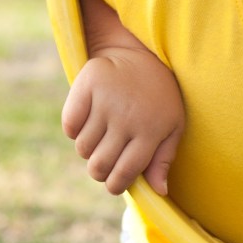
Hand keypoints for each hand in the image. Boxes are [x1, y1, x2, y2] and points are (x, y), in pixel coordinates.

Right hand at [61, 47, 184, 194]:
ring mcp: (106, 102)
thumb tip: (159, 191)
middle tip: (105, 161)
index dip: (115, 185)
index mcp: (151, 130)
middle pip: (99, 166)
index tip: (113, 184)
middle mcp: (127, 118)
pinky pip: (69, 125)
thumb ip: (164, 158)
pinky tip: (87, 119)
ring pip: (83, 148)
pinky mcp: (87, 86)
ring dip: (88, 148)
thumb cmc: (160, 95)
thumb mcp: (173, 125)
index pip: (125, 173)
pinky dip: (74, 128)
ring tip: (101, 134)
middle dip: (100, 171)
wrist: (142, 50)